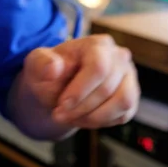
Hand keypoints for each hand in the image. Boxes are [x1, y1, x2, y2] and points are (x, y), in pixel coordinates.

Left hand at [21, 34, 139, 128]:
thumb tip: (54, 67)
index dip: (80, 91)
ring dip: (93, 117)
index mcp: (97, 44)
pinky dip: (101, 122)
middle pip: (108, 88)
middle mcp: (119, 57)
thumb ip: (41, 63)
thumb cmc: (49, 76)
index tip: (62, 104)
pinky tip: (84, 118)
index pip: (99, 67)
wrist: (56, 92)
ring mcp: (128, 78)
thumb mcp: (36, 66)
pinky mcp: (131, 97)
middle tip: (59, 115)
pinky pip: (123, 115)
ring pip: (123, 102)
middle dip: (81, 108)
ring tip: (72, 118)